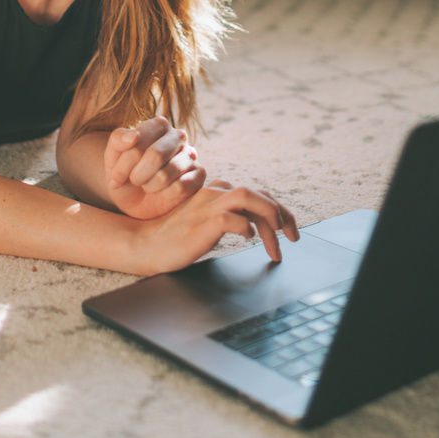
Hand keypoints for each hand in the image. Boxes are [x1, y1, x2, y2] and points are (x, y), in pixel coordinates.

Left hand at [104, 116, 205, 219]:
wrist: (137, 201)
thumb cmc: (126, 174)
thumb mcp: (112, 157)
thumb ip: (118, 140)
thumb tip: (133, 136)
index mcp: (158, 125)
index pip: (138, 142)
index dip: (124, 164)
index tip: (115, 177)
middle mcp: (178, 136)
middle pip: (156, 155)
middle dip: (138, 176)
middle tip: (134, 181)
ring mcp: (191, 155)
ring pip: (167, 174)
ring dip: (150, 186)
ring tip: (148, 185)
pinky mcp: (199, 175)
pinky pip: (181, 187)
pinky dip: (165, 195)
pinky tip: (163, 193)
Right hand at [134, 179, 299, 274]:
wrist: (145, 245)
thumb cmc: (175, 237)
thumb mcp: (207, 222)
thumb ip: (228, 215)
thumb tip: (257, 225)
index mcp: (216, 192)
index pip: (256, 193)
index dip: (278, 209)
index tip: (288, 231)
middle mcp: (213, 194)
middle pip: (257, 193)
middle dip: (281, 214)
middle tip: (293, 238)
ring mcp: (206, 206)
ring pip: (247, 197)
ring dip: (269, 216)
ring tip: (277, 240)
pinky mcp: (200, 223)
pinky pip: (230, 218)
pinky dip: (245, 227)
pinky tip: (248, 239)